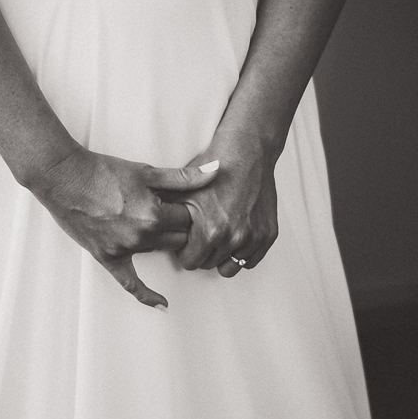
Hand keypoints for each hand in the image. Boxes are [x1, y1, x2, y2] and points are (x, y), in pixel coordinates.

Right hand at [27, 146, 217, 307]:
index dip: (191, 209)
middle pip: (179, 238)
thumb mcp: (147, 170)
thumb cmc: (103, 171)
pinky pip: (130, 283)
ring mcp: (124, 249)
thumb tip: (216, 171)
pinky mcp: (107, 257)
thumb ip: (183, 177)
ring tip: (160, 224)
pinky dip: (147, 295)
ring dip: (164, 241)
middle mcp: (142, 236)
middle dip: (182, 227)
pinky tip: (163, 305)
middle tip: (176, 212)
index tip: (188, 202)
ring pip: (160, 251)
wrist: (65, 178)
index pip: (189, 219)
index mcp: (154, 214)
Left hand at [167, 128, 279, 277]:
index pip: (190, 262)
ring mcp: (253, 237)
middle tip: (202, 233)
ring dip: (222, 255)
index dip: (185, 250)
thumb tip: (148, 230)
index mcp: (210, 231)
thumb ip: (166, 215)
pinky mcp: (268, 234)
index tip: (187, 238)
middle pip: (209, 265)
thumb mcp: (183, 191)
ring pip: (230, 266)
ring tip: (218, 235)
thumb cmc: (215, 168)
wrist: (248, 152)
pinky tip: (234, 236)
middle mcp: (234, 238)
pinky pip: (251, 260)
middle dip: (203, 252)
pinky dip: (242, 252)